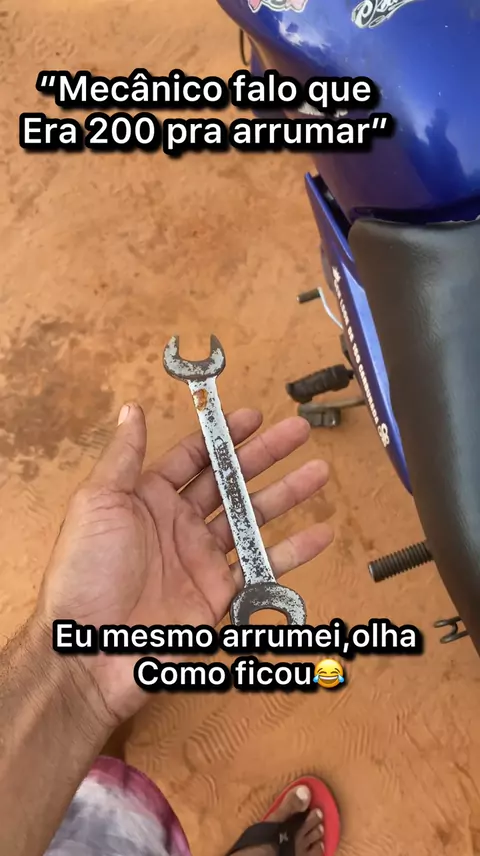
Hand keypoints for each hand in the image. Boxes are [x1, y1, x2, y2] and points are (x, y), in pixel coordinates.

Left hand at [36, 404, 331, 723]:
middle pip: (231, 480)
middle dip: (266, 455)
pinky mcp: (219, 594)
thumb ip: (123, 455)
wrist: (90, 650)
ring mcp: (202, 558)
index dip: (224, 435)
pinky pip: (263, 566)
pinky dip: (294, 551)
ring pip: (253, 517)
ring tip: (318, 471)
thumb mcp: (97, 502)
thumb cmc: (85, 572)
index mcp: (149, 497)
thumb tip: (132, 409)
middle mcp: (179, 524)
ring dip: (287, 494)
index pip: (194, 456)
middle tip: (297, 432)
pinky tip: (320, 533)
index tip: (254, 416)